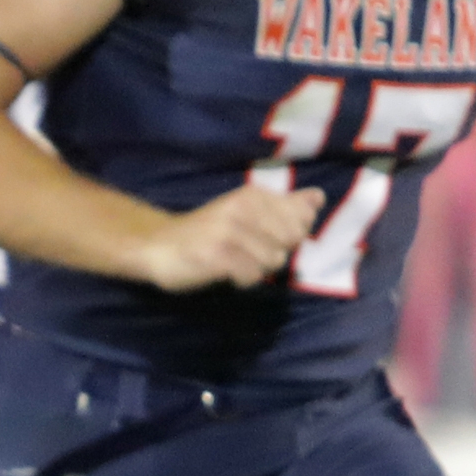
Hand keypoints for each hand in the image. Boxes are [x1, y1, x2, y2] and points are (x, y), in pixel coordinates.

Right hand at [130, 181, 317, 291]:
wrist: (156, 246)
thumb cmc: (207, 231)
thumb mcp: (246, 211)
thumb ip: (284, 205)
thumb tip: (318, 198)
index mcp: (253, 195)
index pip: (301, 222)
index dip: (286, 237)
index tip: (260, 236)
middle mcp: (243, 208)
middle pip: (290, 244)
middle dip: (273, 253)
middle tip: (244, 250)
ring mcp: (229, 231)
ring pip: (273, 262)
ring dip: (255, 268)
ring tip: (232, 261)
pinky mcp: (217, 255)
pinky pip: (251, 276)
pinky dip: (241, 280)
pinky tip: (222, 272)